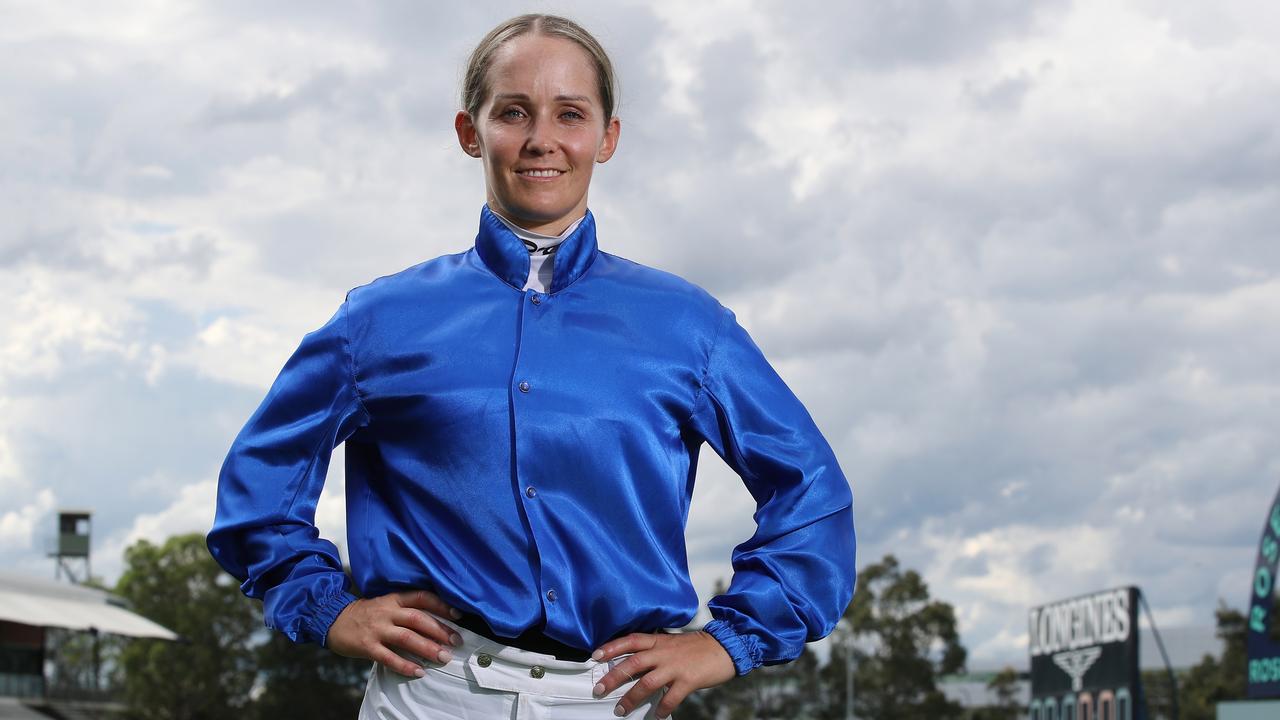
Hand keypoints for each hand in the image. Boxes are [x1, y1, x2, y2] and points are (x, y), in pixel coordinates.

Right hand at [325, 590, 464, 677]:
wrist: (333, 619)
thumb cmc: (365, 613)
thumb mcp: (385, 603)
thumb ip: (406, 609)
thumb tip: (436, 621)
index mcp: (394, 599)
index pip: (422, 598)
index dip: (441, 605)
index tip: (458, 615)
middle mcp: (387, 612)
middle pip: (418, 619)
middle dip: (440, 630)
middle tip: (456, 641)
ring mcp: (377, 629)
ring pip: (406, 638)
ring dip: (427, 648)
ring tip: (443, 657)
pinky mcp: (367, 646)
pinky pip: (389, 657)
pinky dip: (405, 665)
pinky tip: (418, 671)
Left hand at [591, 630, 736, 717]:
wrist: (724, 647)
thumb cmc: (697, 647)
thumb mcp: (671, 643)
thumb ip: (654, 651)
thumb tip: (634, 665)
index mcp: (658, 641)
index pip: (630, 640)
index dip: (612, 647)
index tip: (596, 655)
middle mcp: (664, 653)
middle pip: (633, 663)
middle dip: (614, 677)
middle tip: (600, 689)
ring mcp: (675, 666)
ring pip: (647, 682)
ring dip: (632, 697)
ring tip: (621, 709)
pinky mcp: (688, 680)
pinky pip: (671, 697)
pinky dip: (662, 708)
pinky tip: (657, 715)